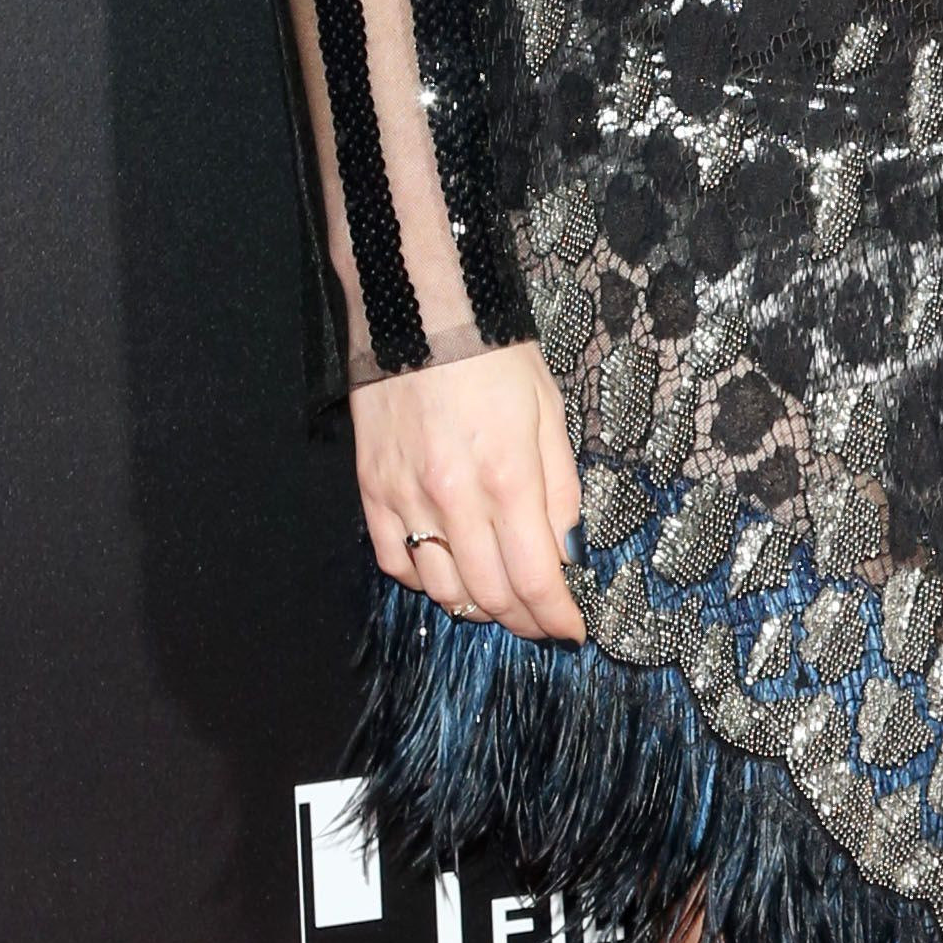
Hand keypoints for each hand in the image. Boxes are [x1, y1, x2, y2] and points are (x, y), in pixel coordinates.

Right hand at [354, 340, 587, 638]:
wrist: (419, 311)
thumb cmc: (493, 354)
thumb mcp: (549, 414)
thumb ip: (560, 490)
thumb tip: (565, 552)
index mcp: (508, 476)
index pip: (534, 578)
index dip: (555, 617)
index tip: (571, 631)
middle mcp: (453, 497)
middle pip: (489, 595)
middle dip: (522, 620)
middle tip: (540, 621)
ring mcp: (405, 497)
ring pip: (440, 588)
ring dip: (476, 605)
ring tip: (498, 599)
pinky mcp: (371, 490)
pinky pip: (394, 561)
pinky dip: (423, 579)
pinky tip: (445, 568)